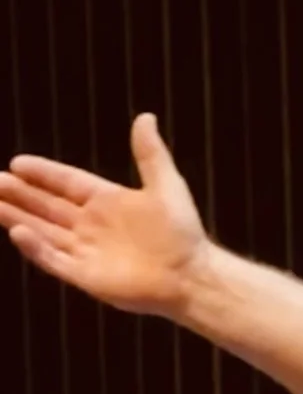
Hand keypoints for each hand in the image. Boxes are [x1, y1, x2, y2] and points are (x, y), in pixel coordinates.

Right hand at [2, 113, 209, 315]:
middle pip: (46, 207)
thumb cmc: (184, 234)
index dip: (43, 174)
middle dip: (19, 194)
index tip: (17, 163)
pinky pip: (54, 259)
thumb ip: (150, 153)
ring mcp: (87, 251)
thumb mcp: (166, 186)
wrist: (194, 276)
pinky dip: (35, 247)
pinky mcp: (86, 276)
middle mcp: (92, 226)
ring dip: (16, 217)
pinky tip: (18, 231)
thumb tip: (145, 116)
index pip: (66, 184)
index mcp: (108, 202)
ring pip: (43, 231)